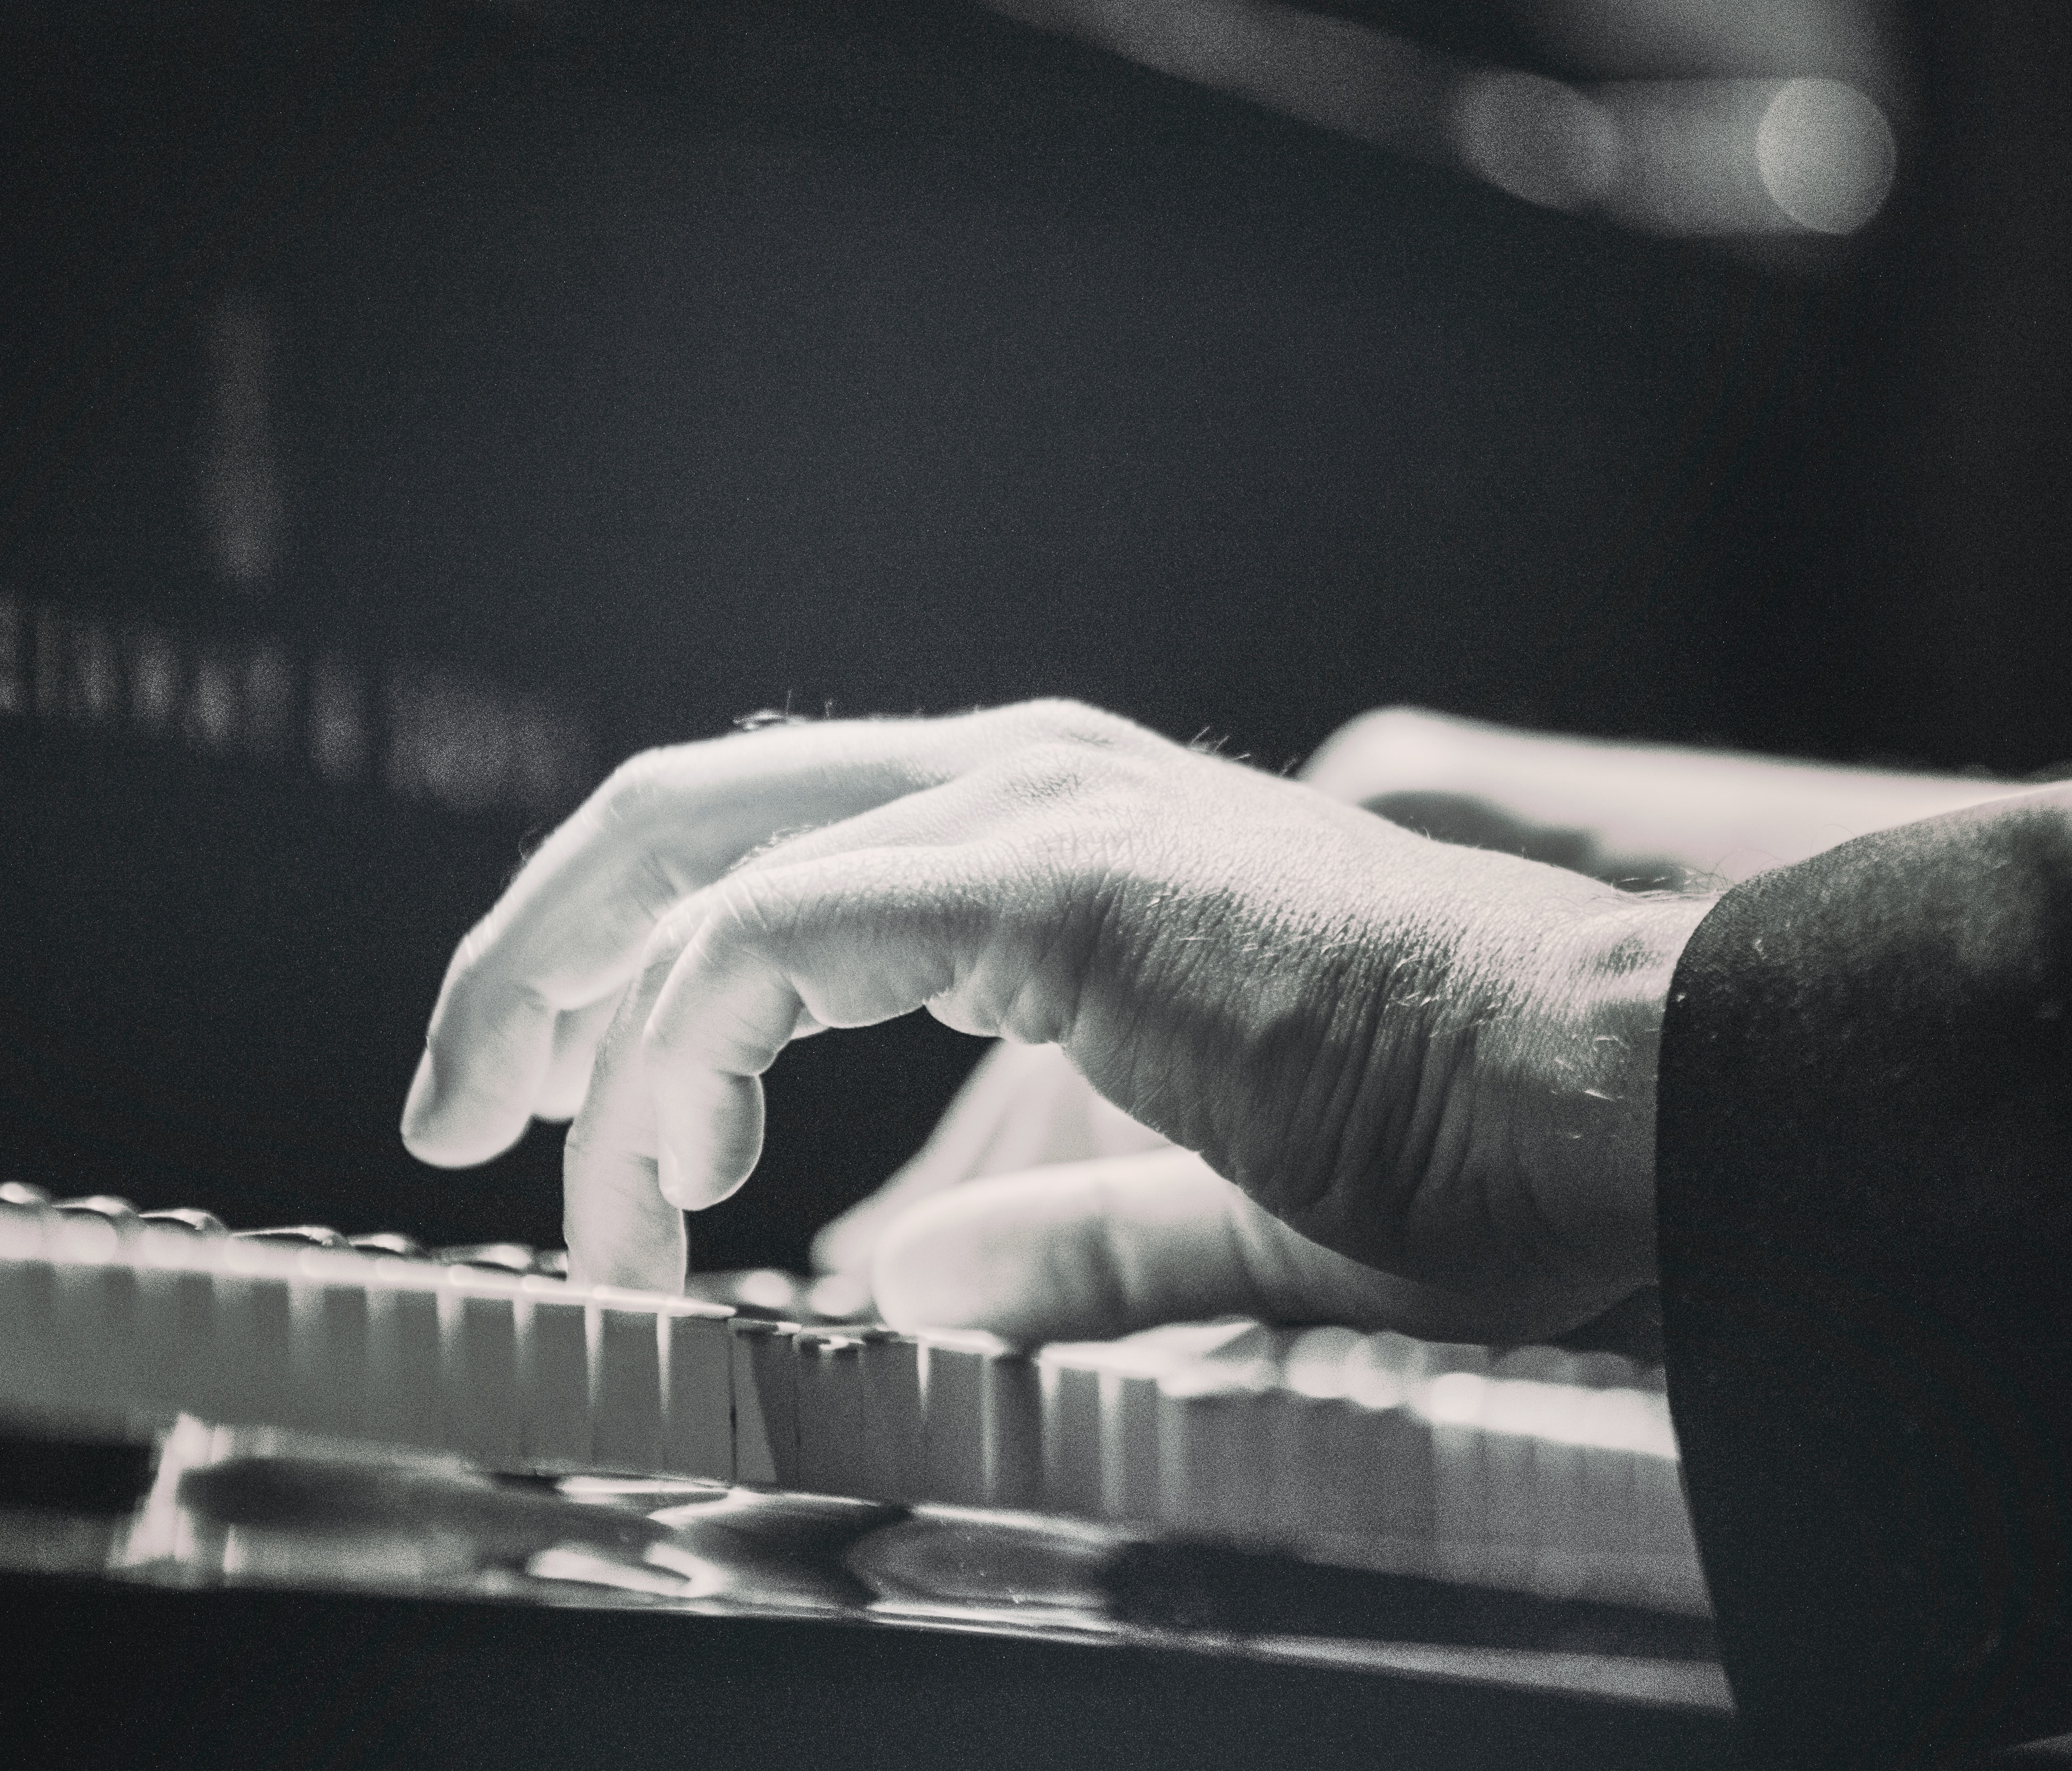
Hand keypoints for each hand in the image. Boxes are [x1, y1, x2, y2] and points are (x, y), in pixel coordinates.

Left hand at [400, 701, 1706, 1341]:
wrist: (1620, 1090)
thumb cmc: (1458, 1145)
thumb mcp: (1198, 1192)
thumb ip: (1046, 1233)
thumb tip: (909, 1293)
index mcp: (1046, 831)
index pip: (760, 846)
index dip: (621, 965)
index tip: (550, 1111)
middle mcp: (1019, 779)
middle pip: (681, 809)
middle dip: (531, 954)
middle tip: (451, 1108)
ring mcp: (1034, 807)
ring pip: (694, 853)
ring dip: (575, 1016)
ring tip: (545, 1182)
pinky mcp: (1049, 877)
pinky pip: (775, 935)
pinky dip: (685, 1054)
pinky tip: (681, 1173)